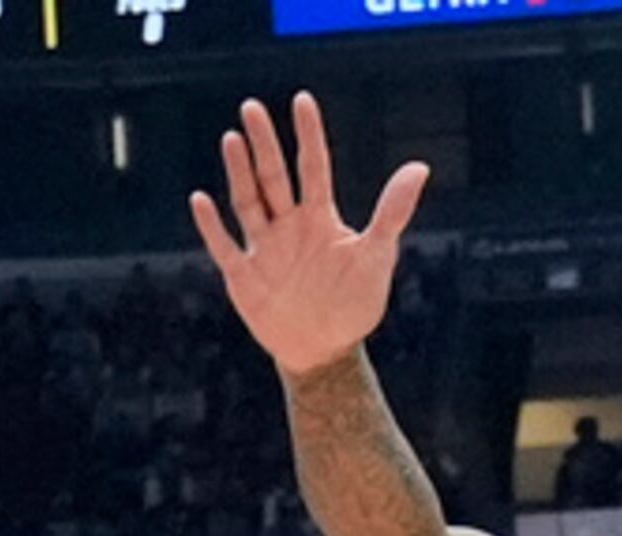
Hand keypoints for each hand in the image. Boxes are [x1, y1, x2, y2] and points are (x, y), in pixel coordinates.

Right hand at [192, 94, 432, 381]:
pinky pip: (225, 247)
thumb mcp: (376, 256)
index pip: (313, 168)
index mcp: (320, 219)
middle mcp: (289, 227)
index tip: (303, 100)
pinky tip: (201, 199)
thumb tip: (420, 167)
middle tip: (253, 107)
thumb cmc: (354, 303)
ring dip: (239, 172)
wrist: (325, 350)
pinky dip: (213, 226)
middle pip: (274, 177)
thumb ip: (392, 212)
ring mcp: (264, 250)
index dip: (309, 136)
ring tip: (232, 138)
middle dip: (264, 144)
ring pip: (248, 203)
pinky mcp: (244, 277)